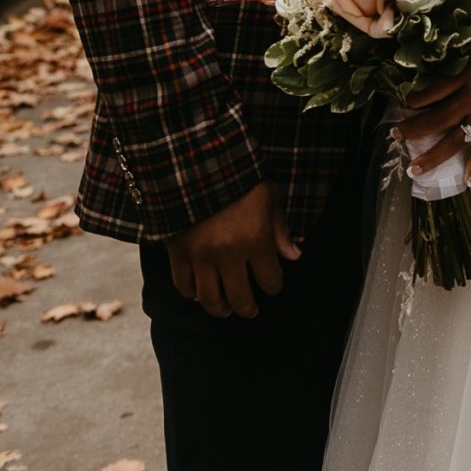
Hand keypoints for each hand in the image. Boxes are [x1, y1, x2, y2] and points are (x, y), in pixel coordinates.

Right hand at [166, 181, 300, 320]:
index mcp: (255, 239)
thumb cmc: (238, 176)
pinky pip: (183, 285)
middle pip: (241, 298)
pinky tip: (200, 293)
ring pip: (210, 299)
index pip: (271, 280)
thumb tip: (293, 257)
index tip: (274, 285)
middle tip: (251, 310)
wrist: (194, 161)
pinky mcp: (177, 252)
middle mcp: (228, 253)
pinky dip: (192, 294)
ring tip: (227, 310)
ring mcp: (200, 256)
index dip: (275, 287)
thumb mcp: (269, 195)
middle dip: (249, 308)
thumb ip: (280, 229)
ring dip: (221, 309)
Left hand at [398, 40, 470, 188]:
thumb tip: (431, 80)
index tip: (400, 103)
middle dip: (414, 129)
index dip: (414, 99)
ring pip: (455, 141)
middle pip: (438, 119)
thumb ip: (458, 68)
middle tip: (395, 136)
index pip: (434, 91)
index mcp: (470, 77)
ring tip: (414, 169)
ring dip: (433, 156)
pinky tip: (465, 182)